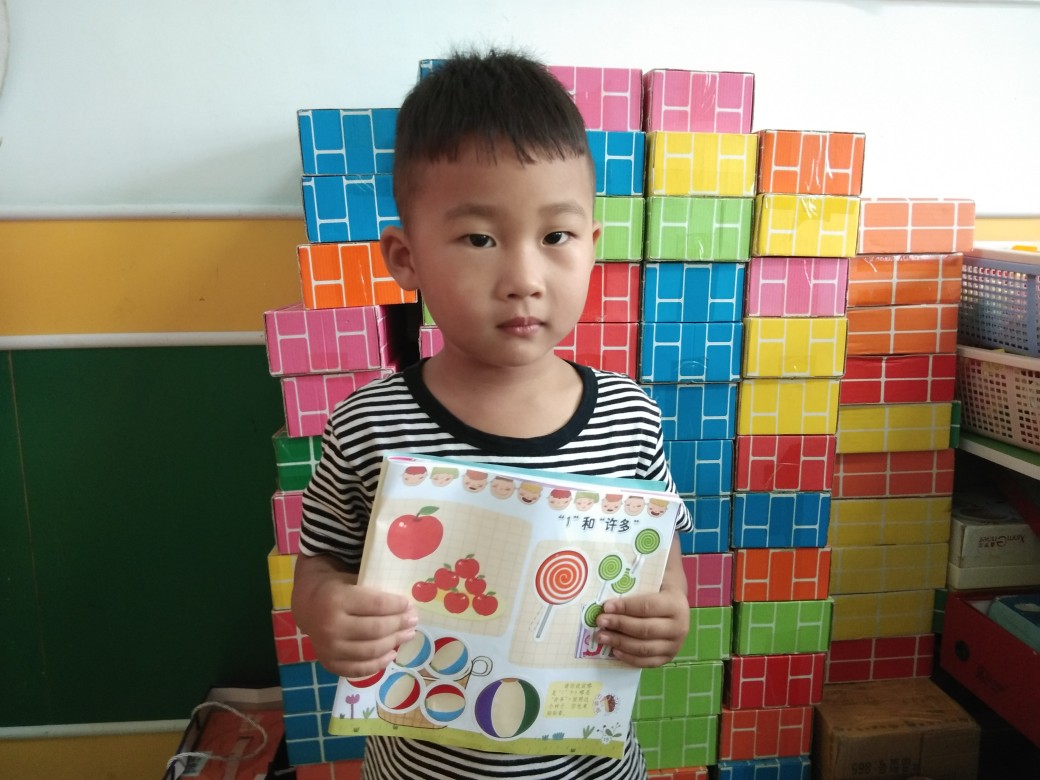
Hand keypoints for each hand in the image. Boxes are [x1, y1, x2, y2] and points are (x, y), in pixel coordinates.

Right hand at [292, 554, 417, 677]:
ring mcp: (329, 648)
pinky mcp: (329, 663)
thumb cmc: (336, 589)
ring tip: (408, 635)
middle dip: (399, 624)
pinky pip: (358, 669)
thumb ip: (373, 591)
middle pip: (376, 629)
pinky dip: (378, 664)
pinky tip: (392, 654)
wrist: (306, 605)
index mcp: (337, 600)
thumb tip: (406, 605)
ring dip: (394, 643)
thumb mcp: (351, 580)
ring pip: (370, 650)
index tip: (409, 605)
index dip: (397, 605)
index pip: (376, 605)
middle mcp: (331, 626)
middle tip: (413, 620)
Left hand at [593, 537, 688, 666]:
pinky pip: (648, 662)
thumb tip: (645, 530)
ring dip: (619, 642)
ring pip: (644, 648)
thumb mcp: (659, 566)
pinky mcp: (668, 656)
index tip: (605, 605)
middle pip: (644, 629)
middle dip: (619, 625)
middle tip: (598, 621)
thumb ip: (652, 552)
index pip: (648, 606)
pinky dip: (630, 658)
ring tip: (600, 636)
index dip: (625, 607)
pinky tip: (614, 650)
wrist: (677, 601)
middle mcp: (680, 626)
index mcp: (676, 602)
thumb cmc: (660, 582)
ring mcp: (675, 644)